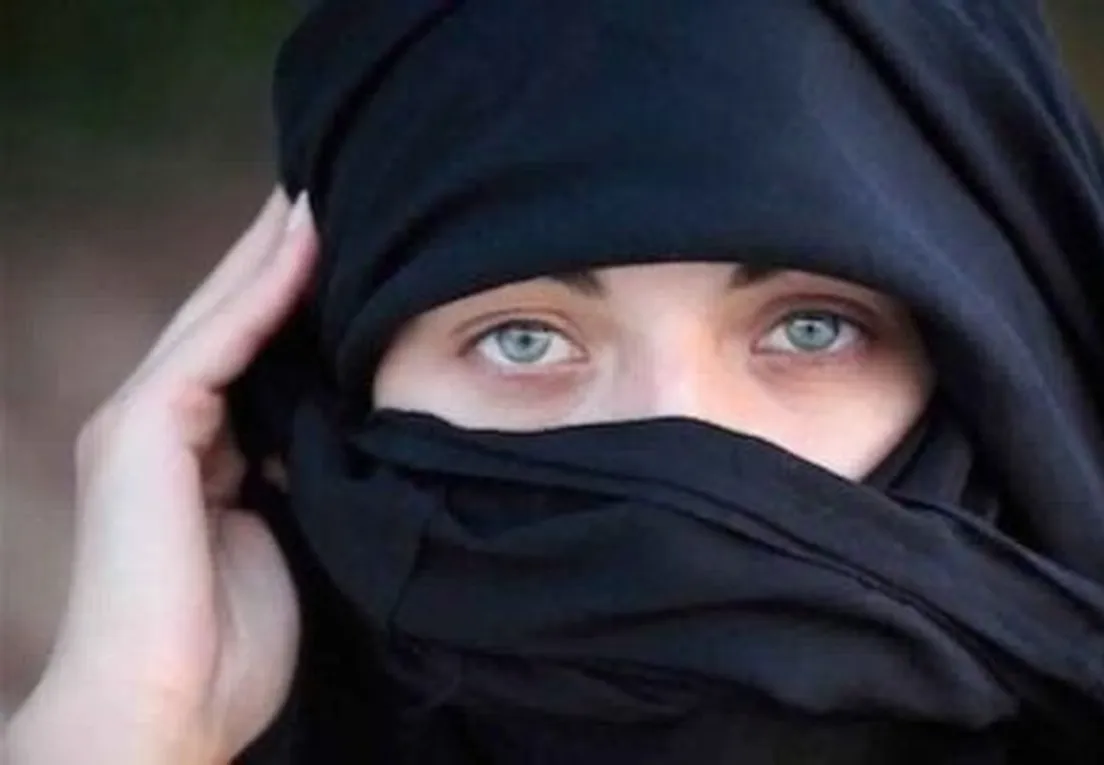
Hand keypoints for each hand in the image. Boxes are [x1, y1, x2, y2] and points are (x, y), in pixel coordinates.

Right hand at [8, 188, 314, 763]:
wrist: (164, 711)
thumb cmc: (227, 646)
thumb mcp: (284, 537)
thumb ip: (299, 474)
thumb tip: (348, 429)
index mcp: (194, 451)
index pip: (251, 352)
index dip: (294, 297)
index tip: (352, 249)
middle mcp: (162, 423)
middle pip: (232, 317)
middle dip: (281, 255)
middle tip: (337, 189)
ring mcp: (144, 421)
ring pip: (221, 313)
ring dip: (274, 250)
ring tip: (324, 190)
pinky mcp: (143, 429)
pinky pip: (217, 342)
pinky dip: (264, 290)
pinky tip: (307, 241)